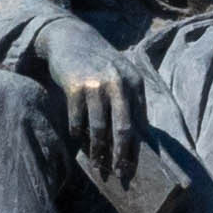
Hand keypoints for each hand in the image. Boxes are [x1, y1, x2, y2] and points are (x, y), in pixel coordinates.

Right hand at [32, 18, 143, 183]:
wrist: (71, 38)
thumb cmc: (99, 64)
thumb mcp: (121, 76)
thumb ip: (131, 102)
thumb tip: (140, 140)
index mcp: (134, 83)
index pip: (139, 122)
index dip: (137, 148)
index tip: (134, 166)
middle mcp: (118, 83)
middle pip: (123, 128)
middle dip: (121, 155)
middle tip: (120, 174)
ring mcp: (96, 85)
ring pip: (99, 128)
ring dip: (98, 150)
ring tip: (97, 164)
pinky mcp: (75, 87)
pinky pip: (78, 120)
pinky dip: (78, 134)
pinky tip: (78, 139)